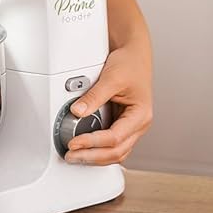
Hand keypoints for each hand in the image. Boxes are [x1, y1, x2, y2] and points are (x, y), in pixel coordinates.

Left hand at [64, 43, 152, 165]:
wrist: (133, 54)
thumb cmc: (130, 64)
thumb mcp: (111, 78)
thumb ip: (94, 96)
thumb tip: (77, 111)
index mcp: (140, 115)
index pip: (115, 138)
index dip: (93, 143)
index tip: (74, 143)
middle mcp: (138, 125)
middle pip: (117, 152)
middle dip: (92, 157)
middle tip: (71, 156)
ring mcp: (130, 127)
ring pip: (116, 152)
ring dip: (95, 157)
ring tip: (75, 157)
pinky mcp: (121, 124)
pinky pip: (112, 144)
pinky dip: (98, 150)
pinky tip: (84, 150)